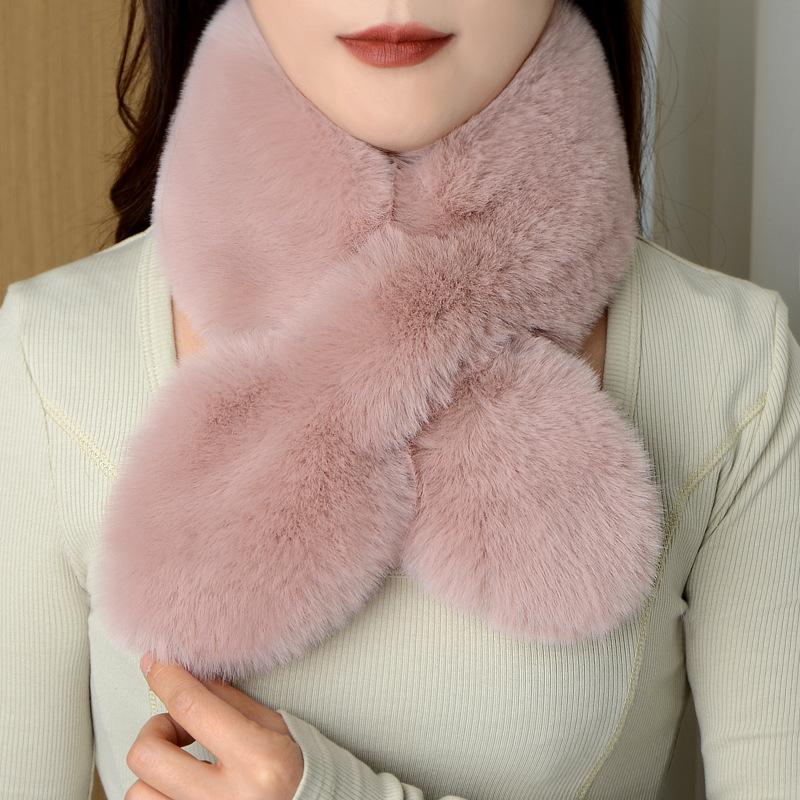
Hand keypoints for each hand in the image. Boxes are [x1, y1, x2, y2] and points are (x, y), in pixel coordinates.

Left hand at [125, 652, 303, 798]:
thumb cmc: (304, 775)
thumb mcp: (278, 729)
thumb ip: (233, 704)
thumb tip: (195, 677)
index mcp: (257, 759)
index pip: (192, 707)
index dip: (167, 678)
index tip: (155, 663)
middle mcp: (227, 797)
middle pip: (150, 753)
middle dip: (157, 729)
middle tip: (180, 728)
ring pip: (139, 791)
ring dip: (156, 771)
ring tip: (184, 766)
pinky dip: (159, 794)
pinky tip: (182, 785)